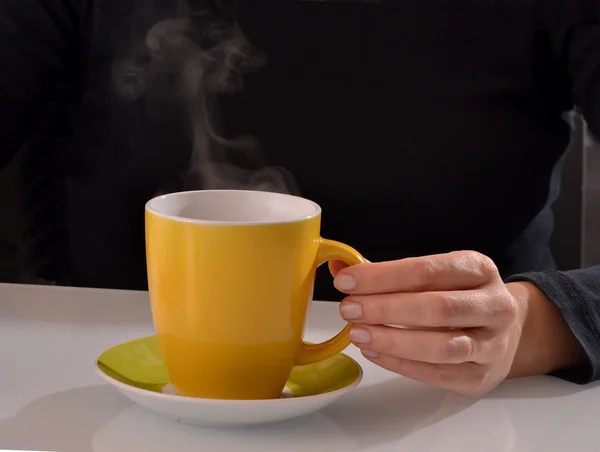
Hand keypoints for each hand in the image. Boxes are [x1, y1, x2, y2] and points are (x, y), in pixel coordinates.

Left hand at [332, 251, 525, 396]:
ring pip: (441, 346)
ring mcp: (492, 345)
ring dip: (393, 340)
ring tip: (358, 333)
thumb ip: (388, 273)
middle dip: (385, 309)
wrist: (505, 332)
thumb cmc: (458, 297)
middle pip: (437, 308)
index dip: (383, 276)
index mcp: (478, 269)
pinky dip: (400, 364)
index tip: (347, 280)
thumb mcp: (434, 275)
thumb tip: (338, 267)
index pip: (427, 270)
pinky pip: (436, 373)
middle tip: (349, 309)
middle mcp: (493, 306)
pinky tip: (374, 352)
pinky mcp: (480, 377)